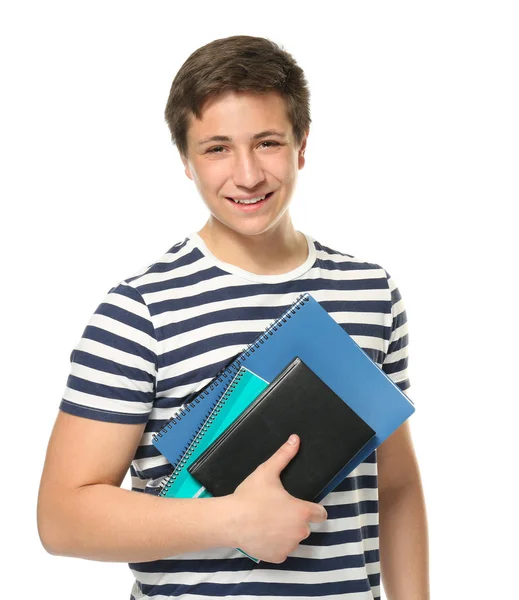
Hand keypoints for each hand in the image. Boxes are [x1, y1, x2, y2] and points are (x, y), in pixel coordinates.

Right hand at [228, 434, 327, 562]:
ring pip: (293, 539)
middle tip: (277, 510)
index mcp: (302, 512)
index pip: (321, 514)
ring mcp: (289, 547)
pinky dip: (275, 544)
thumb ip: (284, 455)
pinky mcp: (278, 557)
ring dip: (286, 533)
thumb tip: (295, 438)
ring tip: (268, 521)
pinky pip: (282, 550)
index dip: (313, 509)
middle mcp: (300, 532)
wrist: (230, 520)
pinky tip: (263, 534)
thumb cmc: (250, 496)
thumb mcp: (267, 471)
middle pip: (305, 526)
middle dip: (295, 519)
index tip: (301, 506)